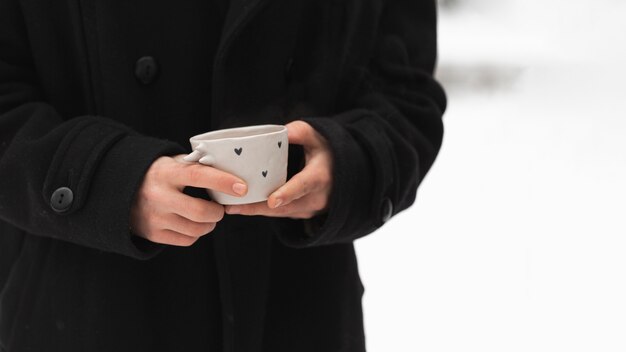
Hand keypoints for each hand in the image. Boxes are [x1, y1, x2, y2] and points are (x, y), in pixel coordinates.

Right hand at [130, 155, 247, 245]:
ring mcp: (155, 217)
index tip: (242, 187)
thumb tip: (231, 172)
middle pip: (201, 212)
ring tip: (209, 216)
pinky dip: (197, 233)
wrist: (121, 190)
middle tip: (221, 207)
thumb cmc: (159, 174)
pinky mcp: (153, 234)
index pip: (198, 176)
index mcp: (166, 173)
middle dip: (218, 211)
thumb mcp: (174, 163)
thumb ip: (198, 166)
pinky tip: (193, 223)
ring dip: (210, 224)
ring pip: (197, 229)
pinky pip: (187, 240)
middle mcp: (158, 196)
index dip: (223, 182)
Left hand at [225, 120, 332, 218]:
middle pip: (284, 206)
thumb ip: (299, 132)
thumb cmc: (326, 151)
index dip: (287, 193)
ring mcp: (310, 209)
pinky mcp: (303, 214)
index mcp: (320, 177)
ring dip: (256, 211)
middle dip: (257, 208)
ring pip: (281, 213)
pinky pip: (282, 214)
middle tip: (233, 207)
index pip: (303, 186)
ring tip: (232, 207)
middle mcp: (316, 197)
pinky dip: (264, 211)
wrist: (342, 173)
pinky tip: (244, 207)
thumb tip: (280, 131)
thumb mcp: (317, 137)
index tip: (271, 201)